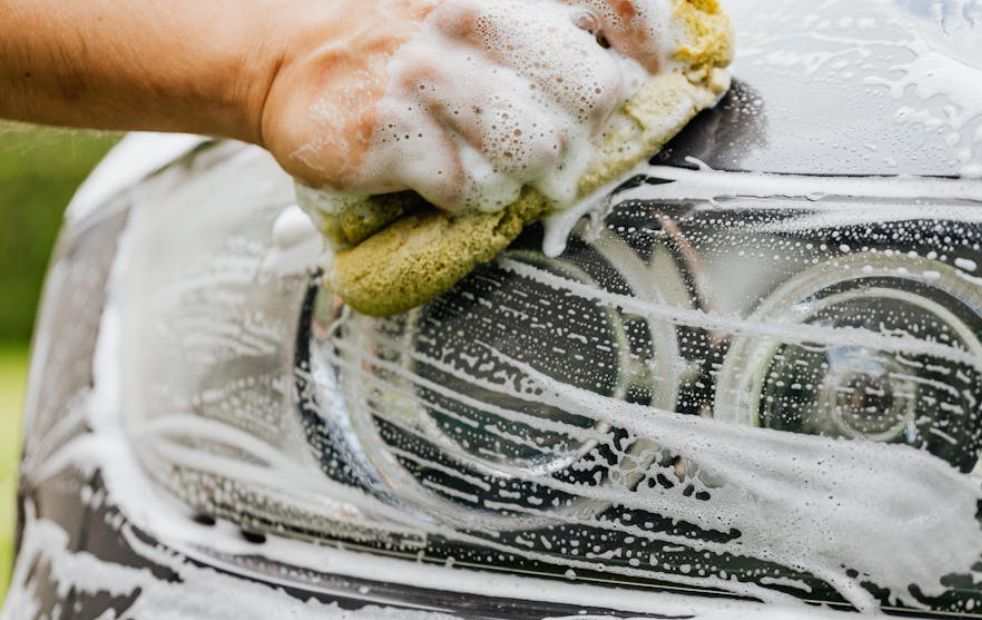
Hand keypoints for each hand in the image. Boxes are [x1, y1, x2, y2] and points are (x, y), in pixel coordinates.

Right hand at [260, 0, 669, 211]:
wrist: (286, 57)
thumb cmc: (398, 34)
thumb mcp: (469, 2)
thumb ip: (547, 21)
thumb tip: (630, 66)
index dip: (645, 43)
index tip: (644, 69)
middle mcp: (469, 14)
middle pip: (593, 90)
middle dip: (580, 120)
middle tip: (542, 122)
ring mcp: (428, 73)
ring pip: (541, 147)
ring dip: (521, 162)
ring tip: (483, 148)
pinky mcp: (392, 132)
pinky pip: (472, 188)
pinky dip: (461, 190)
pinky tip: (433, 163)